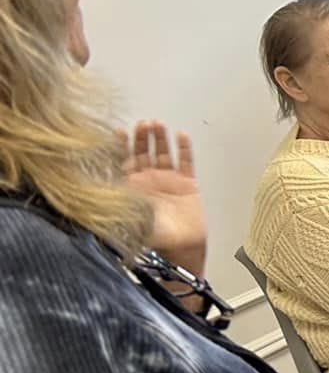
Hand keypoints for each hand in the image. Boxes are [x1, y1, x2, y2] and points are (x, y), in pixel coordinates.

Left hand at [122, 121, 205, 275]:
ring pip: (162, 153)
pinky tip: (181, 135)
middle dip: (141, 137)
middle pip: (142, 152)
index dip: (119, 146)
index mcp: (131, 188)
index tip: (118, 131)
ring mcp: (168, 180)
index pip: (122, 161)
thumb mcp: (129, 218)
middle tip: (142, 124)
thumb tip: (96, 188)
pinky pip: (186, 161)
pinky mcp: (188, 183)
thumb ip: (117, 203)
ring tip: (157, 124)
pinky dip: (184, 148)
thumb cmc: (154, 237)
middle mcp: (148, 181)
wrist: (181, 247)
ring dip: (159, 138)